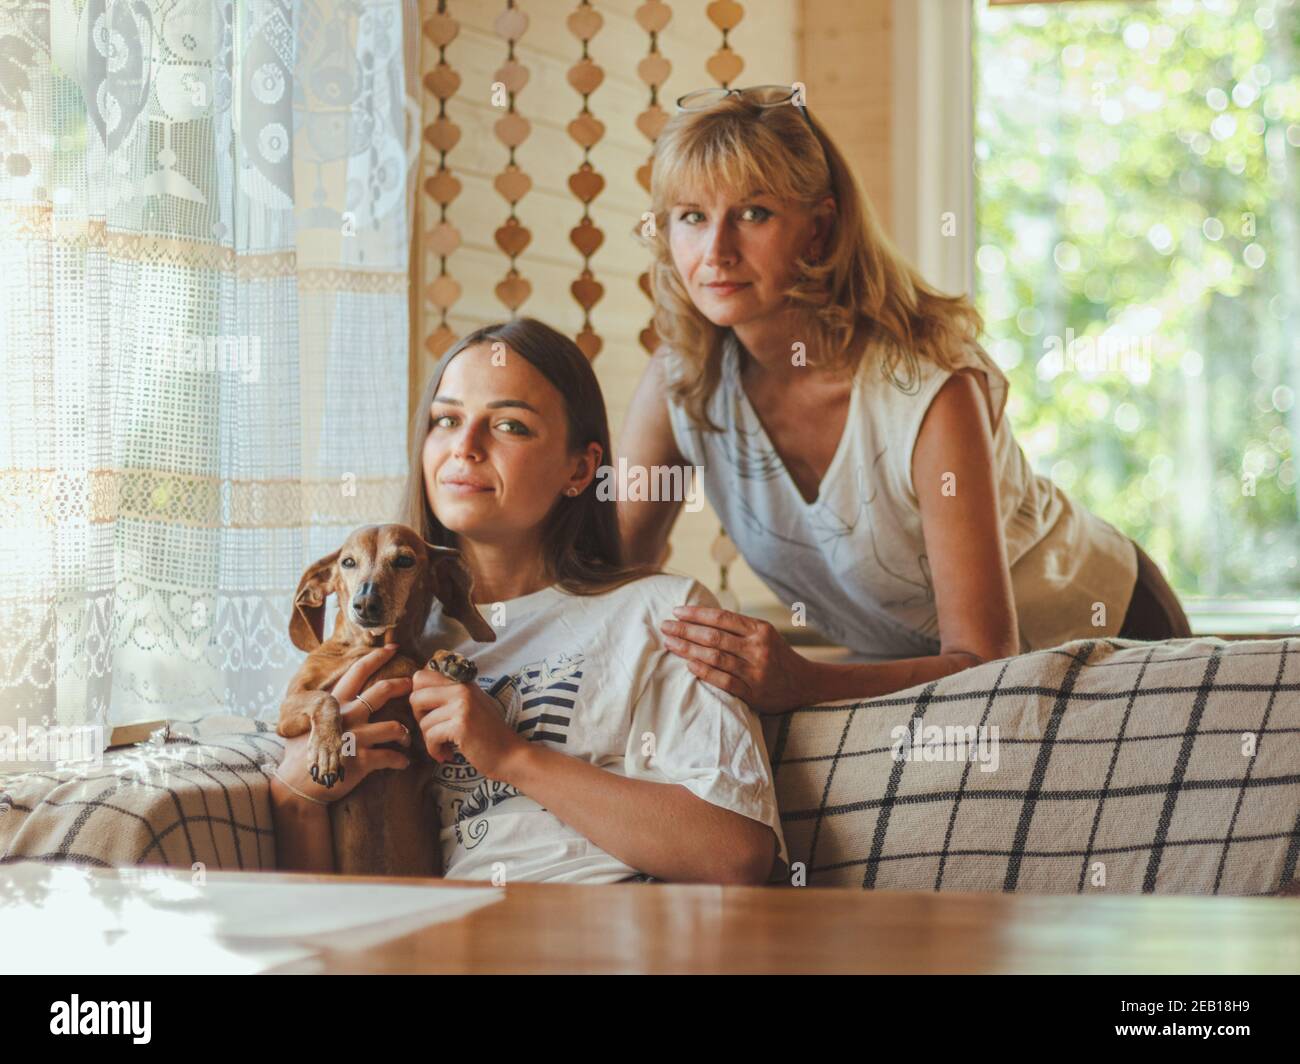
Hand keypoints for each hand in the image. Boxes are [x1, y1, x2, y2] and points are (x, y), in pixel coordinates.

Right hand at [272, 644, 413, 808]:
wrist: (297, 786)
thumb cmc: (300, 755)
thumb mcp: (304, 724)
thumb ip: (319, 710)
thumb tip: (322, 698)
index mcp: (333, 705)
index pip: (357, 673)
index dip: (376, 658)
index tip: (393, 648)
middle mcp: (346, 716)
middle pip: (381, 691)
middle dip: (402, 686)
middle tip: (413, 686)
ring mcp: (354, 737)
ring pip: (394, 726)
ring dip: (405, 733)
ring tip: (406, 738)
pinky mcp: (361, 760)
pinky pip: (391, 756)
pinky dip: (400, 760)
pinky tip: (403, 762)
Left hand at [410, 666, 528, 781]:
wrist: (510, 755)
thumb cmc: (488, 733)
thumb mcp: (471, 704)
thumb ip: (449, 694)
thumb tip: (415, 691)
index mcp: (462, 681)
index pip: (421, 676)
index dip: (419, 697)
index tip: (430, 713)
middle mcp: (462, 688)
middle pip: (415, 696)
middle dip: (419, 718)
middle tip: (434, 730)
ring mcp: (462, 706)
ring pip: (423, 721)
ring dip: (429, 739)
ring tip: (444, 746)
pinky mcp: (461, 725)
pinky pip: (431, 736)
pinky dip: (434, 750)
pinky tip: (446, 754)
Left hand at [660, 606, 812, 714]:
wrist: (805, 683)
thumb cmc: (777, 655)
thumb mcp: (764, 634)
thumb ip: (738, 627)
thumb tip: (701, 617)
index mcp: (760, 630)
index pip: (722, 618)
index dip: (696, 613)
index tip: (676, 610)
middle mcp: (758, 648)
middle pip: (714, 636)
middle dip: (686, 630)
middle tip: (665, 626)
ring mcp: (755, 671)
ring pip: (715, 658)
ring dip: (688, 650)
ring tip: (669, 643)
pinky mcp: (753, 692)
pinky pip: (723, 681)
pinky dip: (704, 672)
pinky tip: (688, 665)